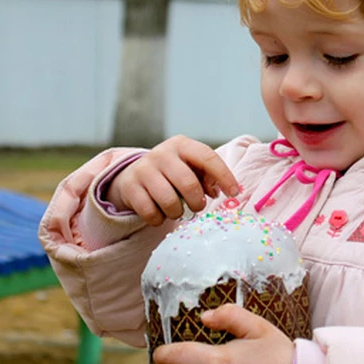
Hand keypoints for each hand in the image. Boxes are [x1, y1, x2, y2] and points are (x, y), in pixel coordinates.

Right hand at [109, 135, 238, 225]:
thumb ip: (208, 176)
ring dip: (177, 213)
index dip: (224, 176)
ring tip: (176, 210)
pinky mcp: (130, 187)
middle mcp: (162, 154)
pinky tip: (159, 213)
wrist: (132, 176)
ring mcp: (143, 169)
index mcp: (182, 145)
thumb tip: (221, 191)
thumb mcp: (190, 168)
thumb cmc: (172, 173)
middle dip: (197, 202)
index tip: (233, 193)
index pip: (208, 157)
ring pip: (169, 201)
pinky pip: (151, 213)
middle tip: (198, 207)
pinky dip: (159, 219)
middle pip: (188, 183)